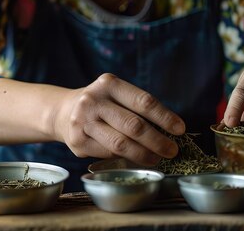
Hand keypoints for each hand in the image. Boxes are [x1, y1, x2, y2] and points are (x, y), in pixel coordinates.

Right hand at [54, 73, 184, 165]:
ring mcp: (83, 121)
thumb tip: (170, 130)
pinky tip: (135, 159)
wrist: (63, 112)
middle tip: (172, 151)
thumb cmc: (101, 104)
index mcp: (108, 84)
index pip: (143, 101)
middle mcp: (93, 100)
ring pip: (121, 144)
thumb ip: (138, 108)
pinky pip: (108, 154)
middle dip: (157, 141)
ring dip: (144, 154)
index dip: (165, 117)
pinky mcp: (78, 141)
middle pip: (134, 125)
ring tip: (157, 158)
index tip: (180, 129)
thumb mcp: (116, 94)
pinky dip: (125, 158)